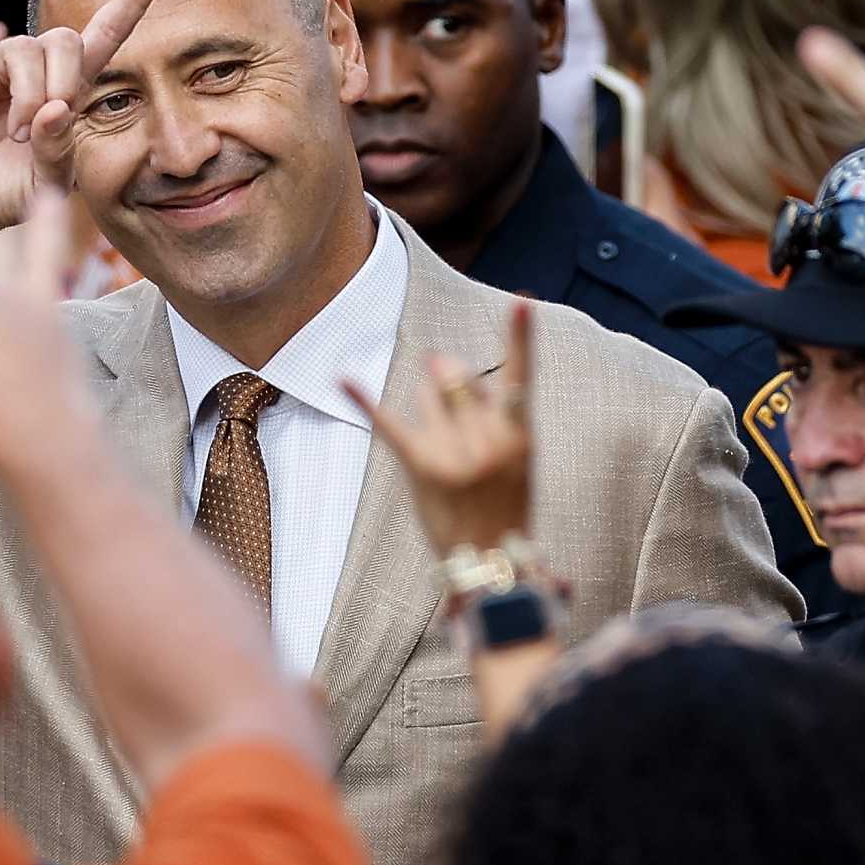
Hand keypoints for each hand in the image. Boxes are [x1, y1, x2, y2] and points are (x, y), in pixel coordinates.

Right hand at [0, 0, 162, 250]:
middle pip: (65, 40)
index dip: (128, 3)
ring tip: (15, 132)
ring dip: (26, 93)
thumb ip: (59, 149)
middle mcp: (36, 72)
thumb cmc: (4, 194)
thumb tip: (55, 108)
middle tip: (42, 127)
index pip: (104, 38)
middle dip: (63, 80)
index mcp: (67, 93)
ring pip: (25, 50)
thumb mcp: (48, 182)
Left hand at [346, 303, 533, 556]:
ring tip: (442, 440)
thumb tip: (436, 359)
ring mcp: (454, 454)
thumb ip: (482, 405)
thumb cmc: (503, 502)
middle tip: (445, 391)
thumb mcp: (514, 456)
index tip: (521, 301)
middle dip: (446, 376)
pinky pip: (390, 425)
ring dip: (426, 402)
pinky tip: (343, 378)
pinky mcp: (421, 468)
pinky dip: (365, 400)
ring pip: (426, 395)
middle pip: (456, 378)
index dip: (521, 337)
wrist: (490, 562)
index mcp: (519, 434)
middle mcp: (488, 439)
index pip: (522, 377)